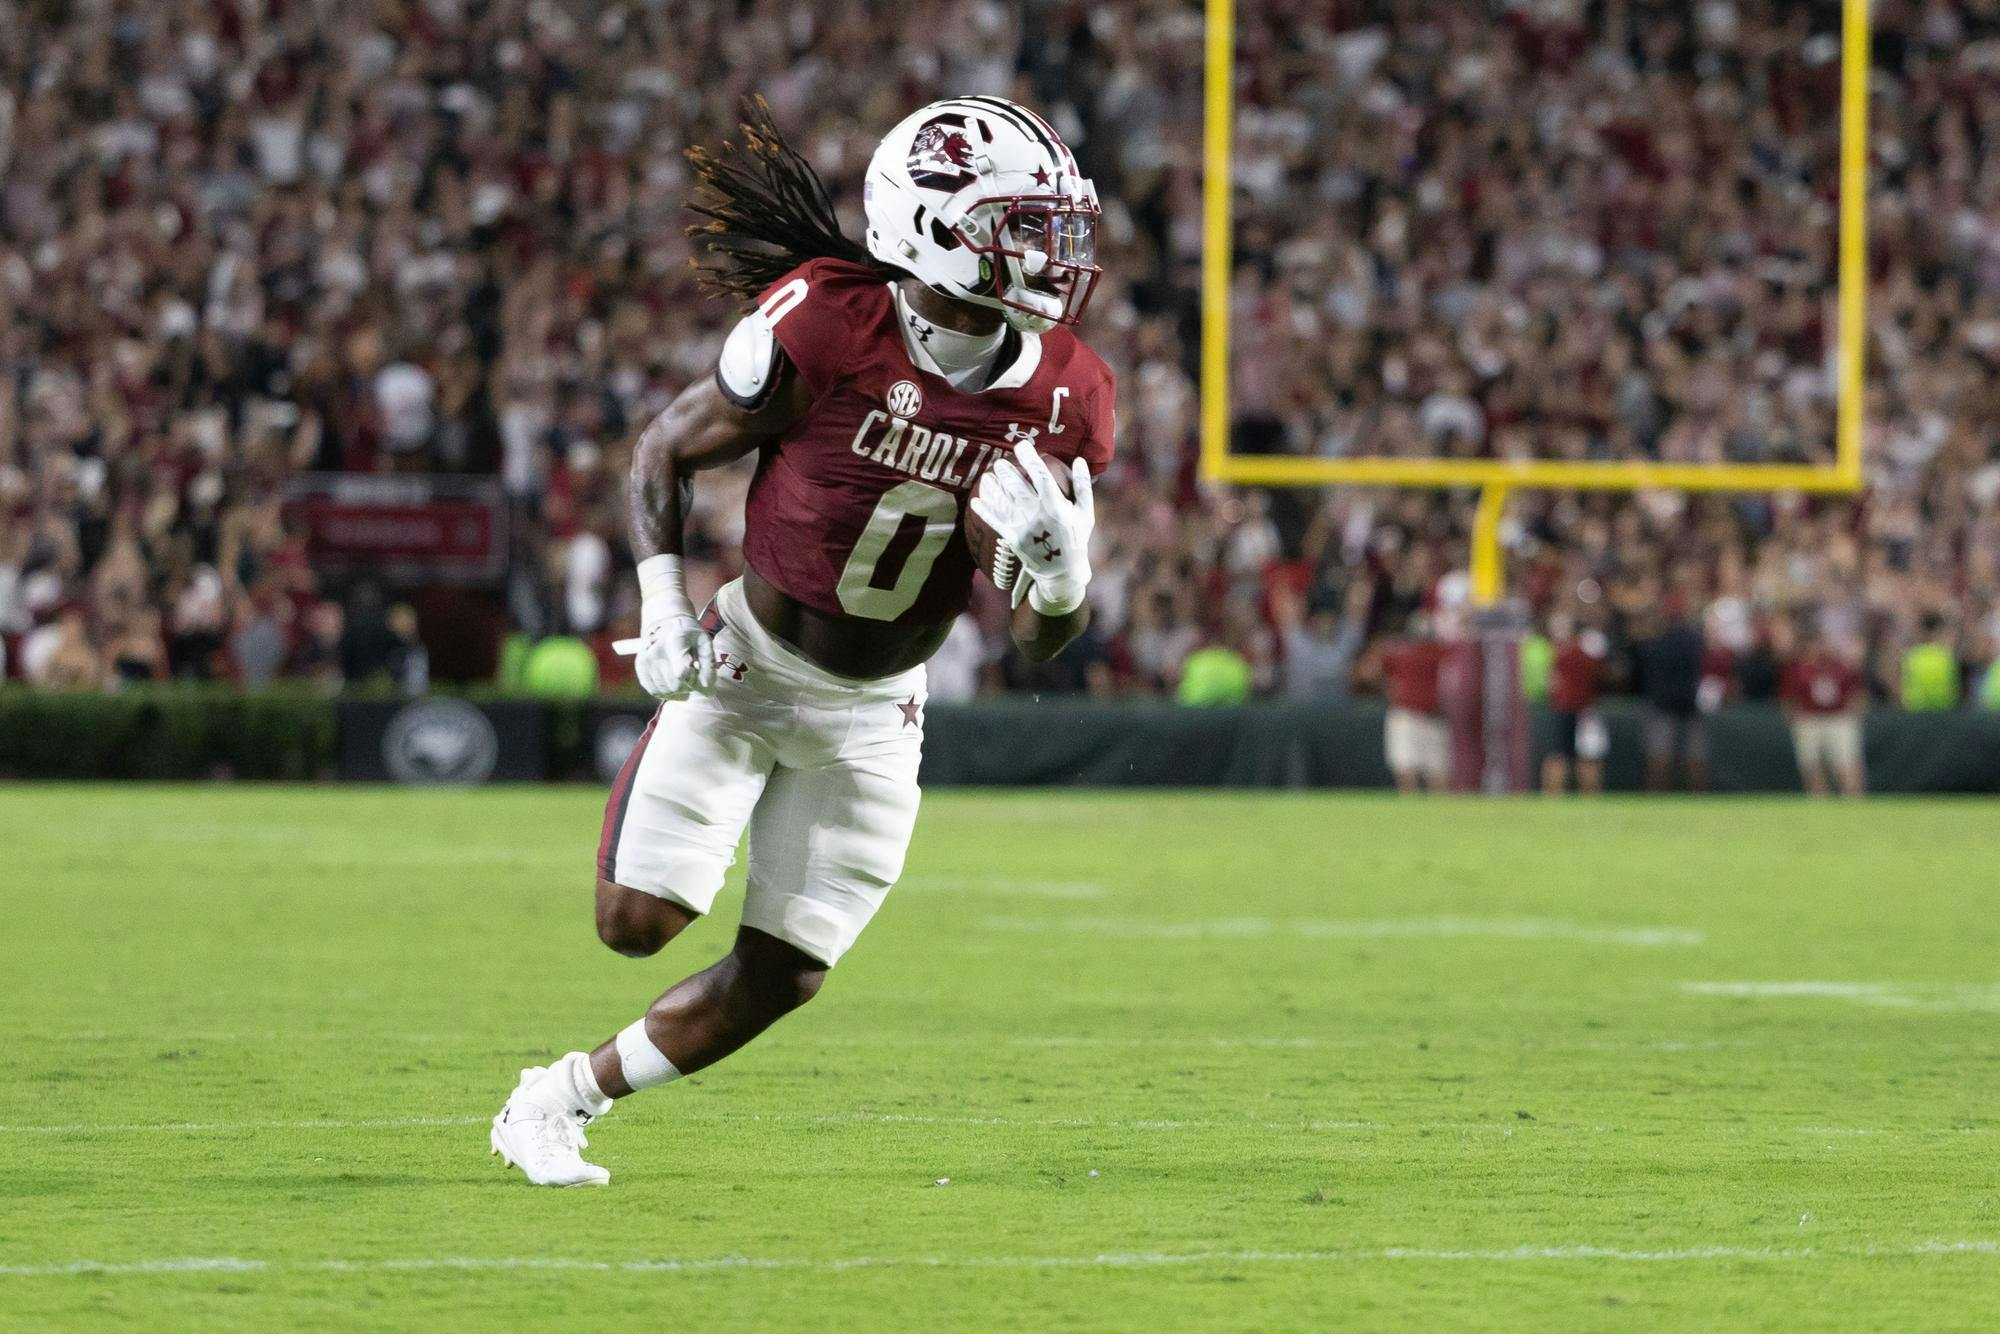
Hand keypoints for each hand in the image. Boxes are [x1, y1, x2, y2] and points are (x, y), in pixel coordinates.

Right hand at [615, 555, 715, 700]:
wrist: (664, 621)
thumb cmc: (688, 634)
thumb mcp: (704, 642)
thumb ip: (708, 665)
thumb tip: (706, 687)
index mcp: (675, 642)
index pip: (682, 673)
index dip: (693, 679)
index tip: (696, 672)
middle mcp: (656, 651)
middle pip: (675, 685)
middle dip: (688, 686)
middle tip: (692, 676)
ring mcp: (646, 659)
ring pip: (665, 690)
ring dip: (677, 690)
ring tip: (683, 678)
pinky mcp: (640, 667)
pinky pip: (654, 690)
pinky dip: (666, 692)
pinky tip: (673, 686)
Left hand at [970, 443, 1094, 613]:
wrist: (1062, 571)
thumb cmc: (1076, 538)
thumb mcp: (1086, 512)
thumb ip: (1082, 486)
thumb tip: (1080, 460)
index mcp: (1055, 504)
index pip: (1040, 475)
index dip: (1030, 458)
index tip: (1022, 446)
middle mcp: (1036, 513)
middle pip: (1016, 485)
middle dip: (1005, 471)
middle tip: (999, 463)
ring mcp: (1022, 526)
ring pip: (1002, 501)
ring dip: (992, 487)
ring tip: (987, 477)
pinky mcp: (1012, 538)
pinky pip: (994, 521)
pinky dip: (984, 510)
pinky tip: (976, 500)